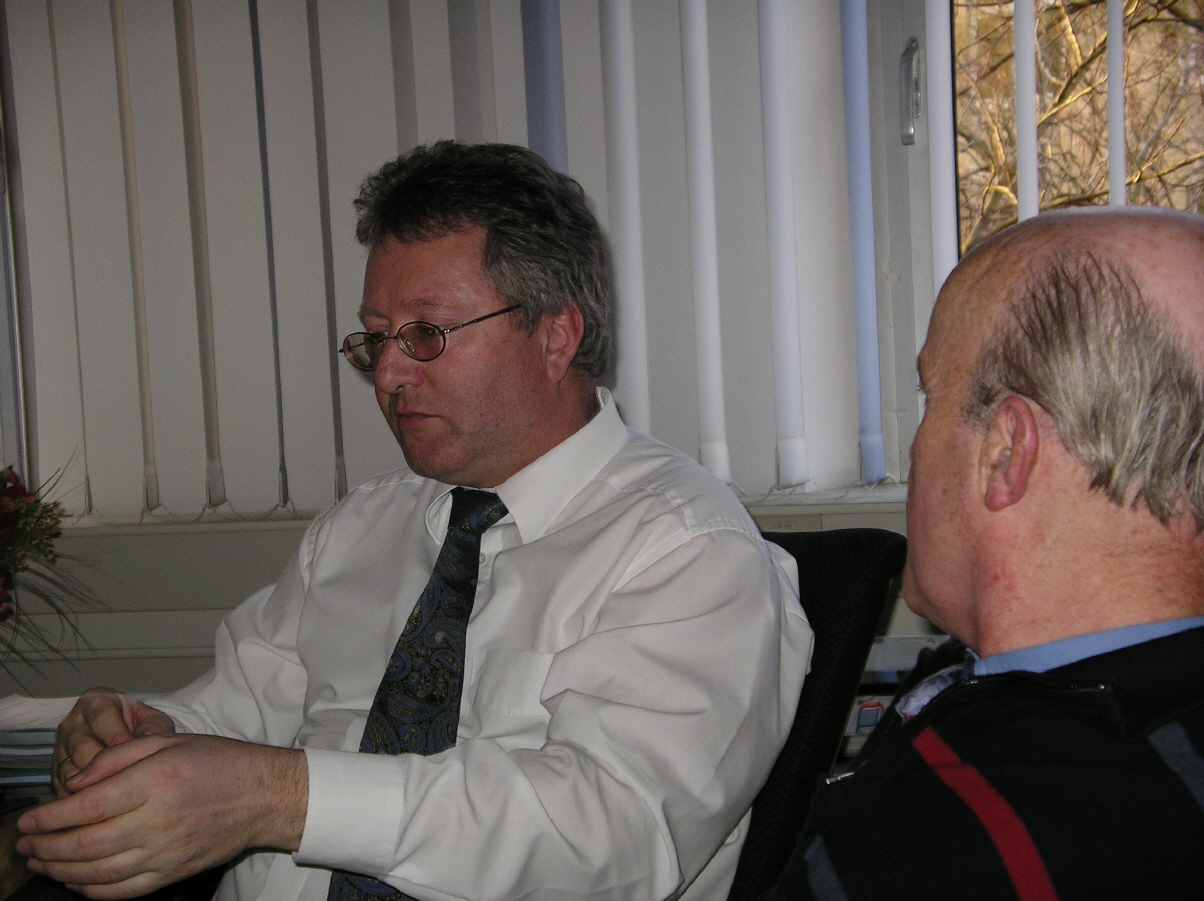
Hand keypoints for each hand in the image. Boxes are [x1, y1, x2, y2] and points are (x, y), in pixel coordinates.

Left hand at [17, 734, 307, 898]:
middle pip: (87, 843)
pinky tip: (76, 881)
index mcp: (157, 781)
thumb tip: (75, 781)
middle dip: (47, 846)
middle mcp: (159, 820)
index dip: (49, 817)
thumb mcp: (170, 740)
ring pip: (100, 872)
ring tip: (41, 862)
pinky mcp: (174, 872)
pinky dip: (93, 891)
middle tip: (25, 843)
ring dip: (62, 870)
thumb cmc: (220, 763)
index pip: (88, 807)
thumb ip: (119, 756)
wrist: (265, 796)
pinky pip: (124, 890)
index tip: (27, 819)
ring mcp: (167, 852)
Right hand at [53, 688, 175, 795]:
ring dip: (91, 786)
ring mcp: (60, 747)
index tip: (133, 755)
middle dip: (105, 768)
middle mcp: (73, 722)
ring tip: (114, 796)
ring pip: (70, 770)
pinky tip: (98, 805)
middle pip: (83, 748)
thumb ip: (152, 729)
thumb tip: (147, 743)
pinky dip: (79, 798)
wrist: (127, 738)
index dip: (118, 739)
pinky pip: (62, 787)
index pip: (102, 719)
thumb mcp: (152, 721)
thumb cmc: (141, 728)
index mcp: (96, 702)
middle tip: (125, 781)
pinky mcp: (55, 771)